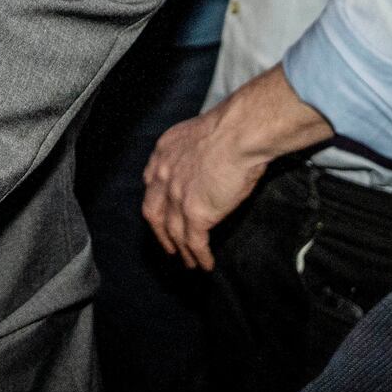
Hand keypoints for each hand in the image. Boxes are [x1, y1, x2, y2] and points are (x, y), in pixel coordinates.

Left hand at [142, 67, 332, 268]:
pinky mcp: (196, 213)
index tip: (162, 212)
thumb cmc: (233, 127)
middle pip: (153, 213)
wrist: (240, 132)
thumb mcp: (201, 134)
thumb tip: (209, 164)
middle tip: (169, 246)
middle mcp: (163, 175)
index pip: (151, 183)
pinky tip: (205, 265)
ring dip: (182, 251)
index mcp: (163, 152)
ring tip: (190, 262)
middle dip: (160, 233)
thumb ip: (195, 153)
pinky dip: (200, 256)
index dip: (156, 201)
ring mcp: (177, 196)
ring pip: (174, 232)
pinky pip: (195, 242)